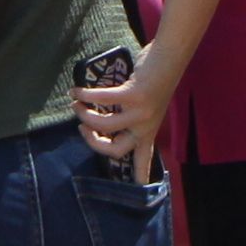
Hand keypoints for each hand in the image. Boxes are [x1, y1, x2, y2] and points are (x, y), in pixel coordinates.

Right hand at [75, 58, 177, 182]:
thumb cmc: (157, 79)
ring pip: (105, 125)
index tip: (137, 187)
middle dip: (93, 142)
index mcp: (149, 129)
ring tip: (76, 104)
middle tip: (83, 128)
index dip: (139, 174)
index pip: (144, 158)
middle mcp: (145, 125)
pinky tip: (76, 91)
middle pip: (116, 150)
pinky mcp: (133, 95)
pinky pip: (101, 99)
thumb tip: (101, 114)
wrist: (169, 59)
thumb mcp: (147, 104)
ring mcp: (140, 112)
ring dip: (84, 115)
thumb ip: (130, 113)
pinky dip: (85, 95)